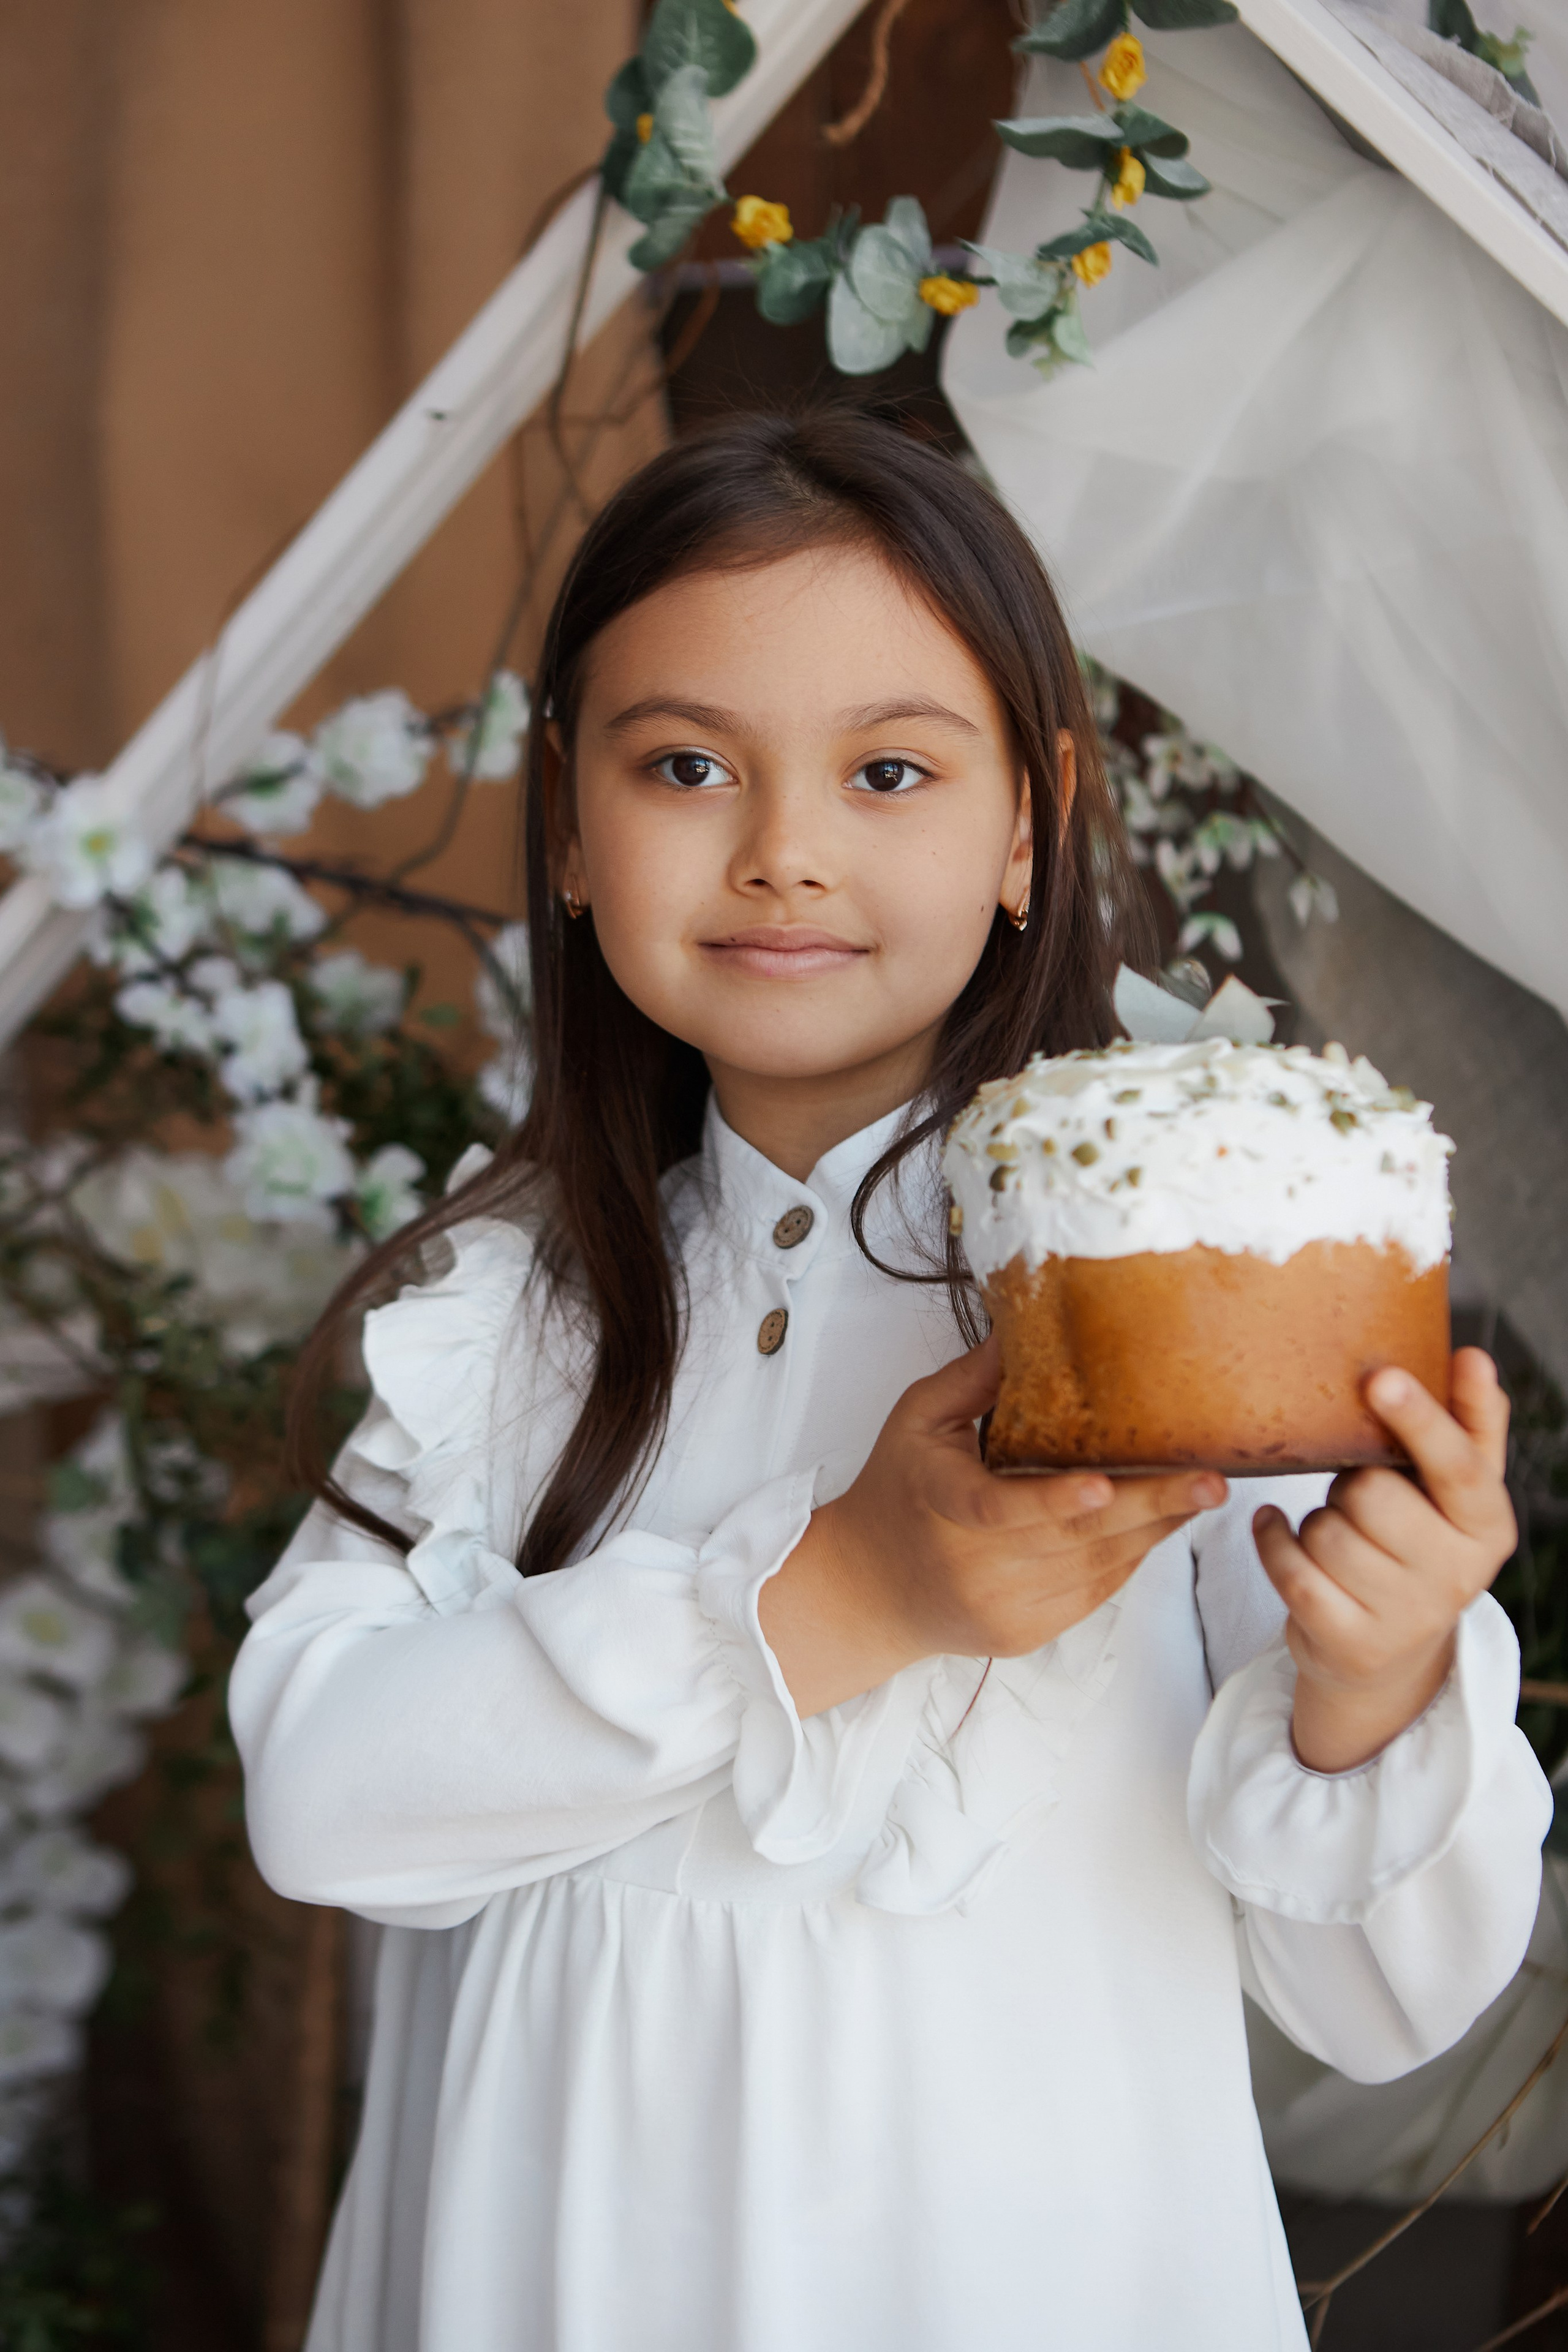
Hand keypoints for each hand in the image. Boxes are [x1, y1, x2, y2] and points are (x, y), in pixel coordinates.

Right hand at [760, 1334, 1225, 1716]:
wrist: (869, 1590)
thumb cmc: (896, 1491)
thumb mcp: (915, 1421)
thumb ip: (972, 1379)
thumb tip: (1026, 1328)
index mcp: (942, 1504)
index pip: (999, 1508)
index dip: (1052, 1499)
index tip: (1101, 1483)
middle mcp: (975, 1565)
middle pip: (1074, 1537)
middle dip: (1150, 1507)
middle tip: (1210, 1481)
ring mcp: (1005, 1606)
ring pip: (1095, 1566)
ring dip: (1154, 1528)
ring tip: (1201, 1491)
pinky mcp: (1027, 1632)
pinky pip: (1095, 1591)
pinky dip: (1131, 1555)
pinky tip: (1159, 1521)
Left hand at [1253, 1348, 1515, 1774]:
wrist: (1387, 1651)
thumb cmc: (1417, 1543)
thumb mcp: (1455, 1492)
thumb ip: (1470, 1424)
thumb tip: (1472, 1357)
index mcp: (1488, 1526)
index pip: (1457, 1466)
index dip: (1419, 1420)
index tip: (1381, 1377)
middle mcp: (1456, 1576)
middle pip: (1373, 1493)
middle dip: (1350, 1484)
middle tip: (1358, 1496)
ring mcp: (1405, 1616)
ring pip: (1327, 1530)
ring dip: (1316, 1520)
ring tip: (1335, 1531)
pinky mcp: (1352, 1642)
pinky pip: (1292, 1569)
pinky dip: (1273, 1541)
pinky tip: (1276, 1530)